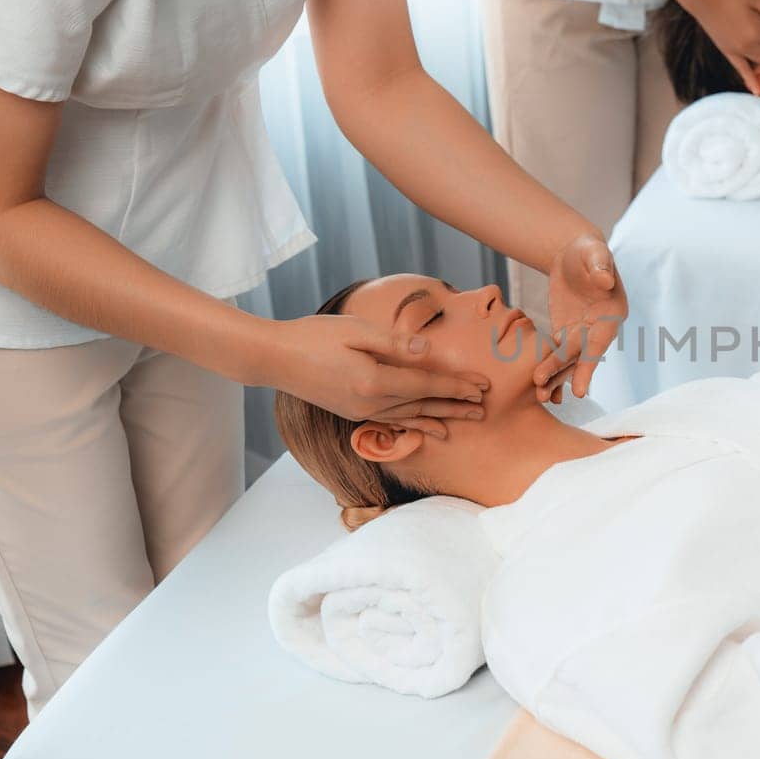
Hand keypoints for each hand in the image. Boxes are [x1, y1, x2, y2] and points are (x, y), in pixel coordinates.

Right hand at [261, 315, 489, 438]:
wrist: (274, 358)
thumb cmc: (314, 336)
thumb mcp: (355, 330)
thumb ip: (394, 343)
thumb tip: (428, 351)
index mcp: (374, 382)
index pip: (427, 384)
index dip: (457, 385)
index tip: (482, 386)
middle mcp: (370, 404)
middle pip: (424, 405)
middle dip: (456, 406)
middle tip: (485, 408)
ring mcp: (361, 411)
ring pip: (410, 417)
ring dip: (440, 418)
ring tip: (465, 421)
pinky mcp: (353, 412)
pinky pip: (393, 421)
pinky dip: (414, 424)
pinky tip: (426, 428)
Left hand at [534, 233, 627, 402]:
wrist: (574, 252)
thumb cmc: (589, 251)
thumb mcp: (596, 253)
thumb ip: (601, 266)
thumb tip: (605, 280)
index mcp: (612, 313)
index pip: (599, 343)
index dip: (588, 366)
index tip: (579, 389)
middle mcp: (600, 328)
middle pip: (580, 356)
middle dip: (563, 374)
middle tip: (544, 392)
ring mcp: (583, 332)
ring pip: (568, 359)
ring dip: (555, 376)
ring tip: (540, 396)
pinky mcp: (567, 331)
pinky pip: (557, 353)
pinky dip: (549, 368)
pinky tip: (539, 386)